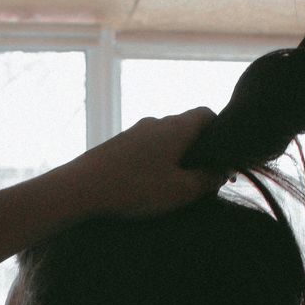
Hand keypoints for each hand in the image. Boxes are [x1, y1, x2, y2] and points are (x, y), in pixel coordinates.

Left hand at [58, 107, 228, 219]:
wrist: (80, 188)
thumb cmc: (135, 188)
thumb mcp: (180, 190)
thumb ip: (208, 179)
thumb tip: (223, 170)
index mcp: (176, 127)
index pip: (206, 113)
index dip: (219, 131)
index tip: (223, 155)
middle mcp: (155, 122)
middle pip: (185, 127)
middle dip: (198, 149)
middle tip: (202, 178)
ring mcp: (133, 132)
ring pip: (163, 139)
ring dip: (174, 157)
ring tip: (174, 186)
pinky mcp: (116, 145)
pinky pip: (144, 149)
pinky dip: (154, 162)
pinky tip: (147, 186)